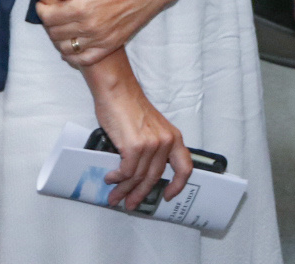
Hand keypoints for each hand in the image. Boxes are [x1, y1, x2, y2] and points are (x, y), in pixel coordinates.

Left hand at [38, 0, 190, 67]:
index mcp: (83, 7)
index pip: (50, 17)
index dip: (42, 11)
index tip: (42, 5)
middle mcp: (90, 27)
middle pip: (56, 33)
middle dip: (48, 24)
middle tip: (51, 16)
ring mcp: (100, 39)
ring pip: (67, 48)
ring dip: (58, 40)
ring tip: (60, 29)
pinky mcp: (109, 46)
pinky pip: (84, 60)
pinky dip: (73, 57)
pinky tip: (70, 48)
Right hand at [88, 67, 193, 211]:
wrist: (117, 90)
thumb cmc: (129, 106)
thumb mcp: (152, 127)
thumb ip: (153, 147)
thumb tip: (141, 172)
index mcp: (173, 137)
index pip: (185, 167)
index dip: (178, 185)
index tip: (168, 195)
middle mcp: (166, 142)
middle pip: (155, 177)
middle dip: (140, 194)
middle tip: (131, 204)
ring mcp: (151, 145)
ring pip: (138, 177)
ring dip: (124, 190)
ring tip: (115, 197)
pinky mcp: (135, 147)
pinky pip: (126, 171)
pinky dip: (117, 178)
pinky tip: (110, 178)